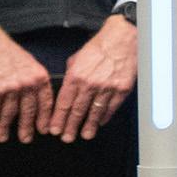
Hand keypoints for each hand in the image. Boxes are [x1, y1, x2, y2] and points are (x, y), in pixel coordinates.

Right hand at [0, 18, 53, 141]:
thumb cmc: (6, 52)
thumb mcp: (30, 64)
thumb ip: (35, 80)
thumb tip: (38, 98)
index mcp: (39, 78)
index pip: (46, 104)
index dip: (45, 119)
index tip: (44, 131)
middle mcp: (26, 85)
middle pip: (28, 112)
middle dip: (27, 128)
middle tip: (26, 139)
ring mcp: (9, 89)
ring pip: (8, 114)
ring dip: (4, 128)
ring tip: (2, 137)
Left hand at [50, 14, 136, 141]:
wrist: (122, 39)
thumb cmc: (99, 46)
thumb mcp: (77, 58)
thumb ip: (71, 74)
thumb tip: (68, 86)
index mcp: (75, 76)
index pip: (63, 103)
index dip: (58, 119)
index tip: (54, 129)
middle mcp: (90, 85)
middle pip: (77, 111)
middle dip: (70, 126)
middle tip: (66, 137)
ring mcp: (107, 88)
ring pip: (95, 112)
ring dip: (89, 126)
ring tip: (85, 135)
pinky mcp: (122, 89)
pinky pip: (111, 107)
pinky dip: (105, 116)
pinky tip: (100, 122)